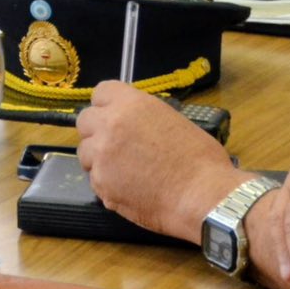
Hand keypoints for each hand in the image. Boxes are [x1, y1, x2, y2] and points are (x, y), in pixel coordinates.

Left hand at [76, 82, 241, 241]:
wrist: (204, 196)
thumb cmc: (201, 160)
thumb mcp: (173, 121)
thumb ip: (143, 118)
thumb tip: (133, 125)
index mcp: (131, 104)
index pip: (101, 92)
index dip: (107, 106)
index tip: (113, 117)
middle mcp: (110, 124)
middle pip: (85, 121)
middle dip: (97, 132)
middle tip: (116, 147)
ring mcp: (101, 154)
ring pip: (85, 152)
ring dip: (99, 160)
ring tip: (125, 172)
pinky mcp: (101, 182)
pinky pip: (95, 179)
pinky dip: (108, 184)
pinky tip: (131, 190)